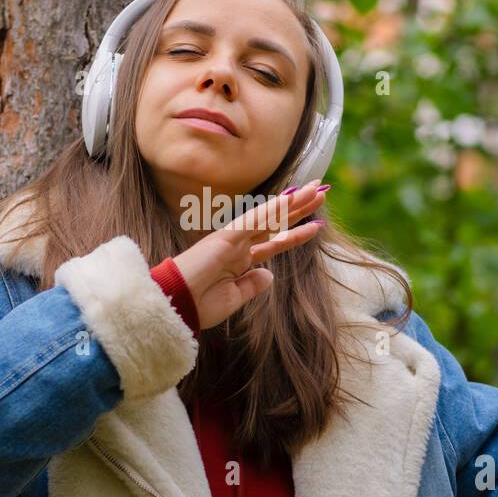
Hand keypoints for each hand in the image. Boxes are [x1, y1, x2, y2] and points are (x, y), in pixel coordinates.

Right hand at [171, 179, 328, 329]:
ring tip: (317, 189)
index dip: (295, 234)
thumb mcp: (234, 298)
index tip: (316, 226)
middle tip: (321, 192)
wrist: (175, 307)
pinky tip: (293, 199)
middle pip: (276, 222)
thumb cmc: (198, 306)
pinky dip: (274, 209)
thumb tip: (269, 275)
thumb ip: (252, 285)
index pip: (273, 242)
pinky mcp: (226, 236)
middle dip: (299, 209)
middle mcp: (238, 245)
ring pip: (269, 215)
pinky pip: (255, 219)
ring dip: (294, 202)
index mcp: (239, 261)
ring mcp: (232, 238)